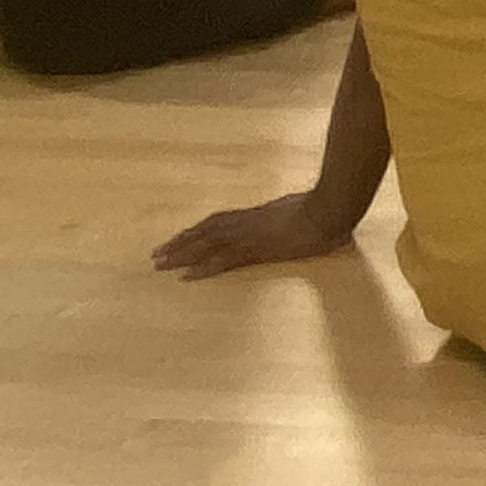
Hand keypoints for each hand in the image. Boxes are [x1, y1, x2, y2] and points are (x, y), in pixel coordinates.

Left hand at [151, 192, 357, 279]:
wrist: (329, 210)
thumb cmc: (323, 209)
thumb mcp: (301, 209)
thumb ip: (292, 215)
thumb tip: (298, 218)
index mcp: (255, 216)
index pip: (217, 223)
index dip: (196, 232)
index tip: (177, 239)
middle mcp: (246, 224)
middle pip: (204, 233)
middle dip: (179, 244)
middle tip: (156, 254)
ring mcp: (249, 236)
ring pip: (206, 244)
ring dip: (181, 254)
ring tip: (161, 263)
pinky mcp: (255, 249)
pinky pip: (221, 260)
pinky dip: (202, 267)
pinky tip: (185, 276)